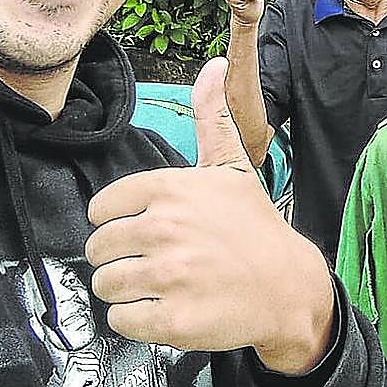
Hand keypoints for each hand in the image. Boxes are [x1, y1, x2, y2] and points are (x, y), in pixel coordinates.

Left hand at [85, 58, 335, 374]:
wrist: (288, 286)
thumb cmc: (254, 227)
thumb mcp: (232, 167)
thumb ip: (212, 116)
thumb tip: (215, 65)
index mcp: (170, 189)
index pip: (101, 209)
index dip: (118, 222)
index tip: (143, 231)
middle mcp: (164, 228)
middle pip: (98, 249)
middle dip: (120, 258)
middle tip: (155, 262)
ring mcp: (167, 275)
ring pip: (105, 285)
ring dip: (127, 290)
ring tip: (162, 285)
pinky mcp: (169, 320)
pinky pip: (120, 320)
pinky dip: (136, 320)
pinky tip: (166, 308)